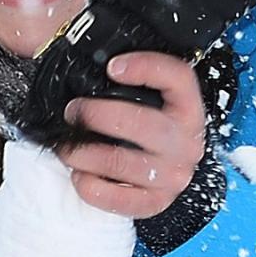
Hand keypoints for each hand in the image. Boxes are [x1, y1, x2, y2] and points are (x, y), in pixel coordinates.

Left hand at [58, 52, 205, 218]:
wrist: (164, 174)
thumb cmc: (148, 130)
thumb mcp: (151, 101)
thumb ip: (128, 81)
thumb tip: (86, 54)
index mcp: (189, 109)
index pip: (179, 79)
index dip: (146, 67)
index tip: (112, 67)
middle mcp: (188, 143)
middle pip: (145, 124)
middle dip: (98, 115)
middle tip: (72, 111)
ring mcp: (174, 176)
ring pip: (123, 162)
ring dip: (84, 153)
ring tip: (65, 147)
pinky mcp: (155, 202)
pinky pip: (120, 200)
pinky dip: (92, 188)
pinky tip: (80, 176)